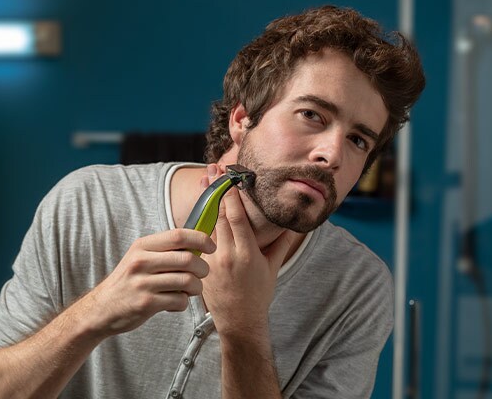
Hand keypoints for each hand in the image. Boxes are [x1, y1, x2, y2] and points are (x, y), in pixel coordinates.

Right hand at [84, 229, 214, 335]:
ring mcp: (143, 283)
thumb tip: (198, 243)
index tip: (211, 247)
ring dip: (196, 288)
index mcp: (142, 246)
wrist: (101, 308)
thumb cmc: (128, 282)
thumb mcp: (139, 258)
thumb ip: (164, 250)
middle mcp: (141, 262)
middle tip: (202, 274)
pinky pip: (179, 300)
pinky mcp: (146, 304)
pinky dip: (183, 303)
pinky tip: (174, 303)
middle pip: (187, 259)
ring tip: (190, 290)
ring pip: (188, 281)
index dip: (200, 239)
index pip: (178, 235)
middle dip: (203, 268)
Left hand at [200, 164, 290, 337]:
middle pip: (218, 215)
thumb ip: (282, 244)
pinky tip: (197, 203)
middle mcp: (227, 255)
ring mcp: (210, 261)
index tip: (231, 178)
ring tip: (203, 178)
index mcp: (247, 254)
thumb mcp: (273, 269)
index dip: (233, 196)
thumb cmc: (259, 295)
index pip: (237, 218)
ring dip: (204, 200)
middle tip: (213, 169)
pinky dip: (198, 219)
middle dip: (216, 190)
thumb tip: (294, 225)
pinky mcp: (200, 265)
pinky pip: (198, 239)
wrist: (239, 321)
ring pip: (205, 223)